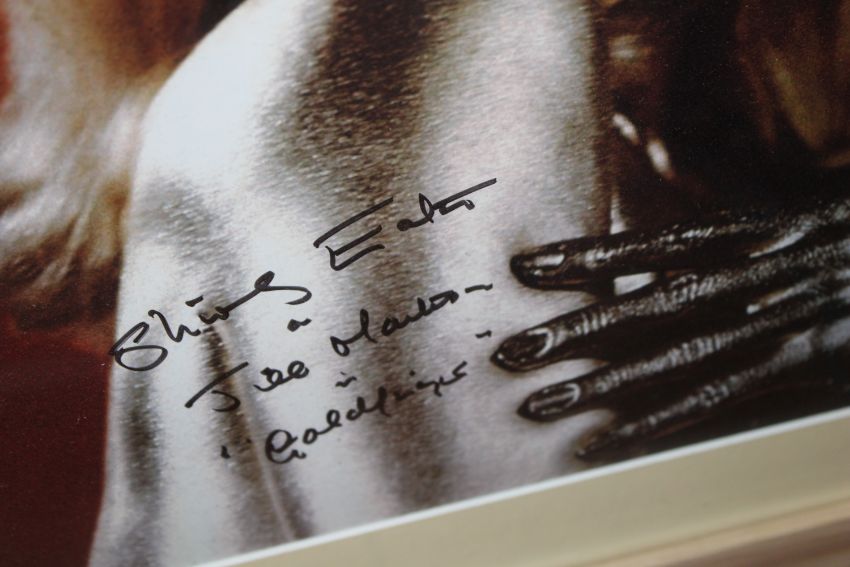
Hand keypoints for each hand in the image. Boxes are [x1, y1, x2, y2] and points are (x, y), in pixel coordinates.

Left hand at [493, 193, 849, 460]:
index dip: (583, 257)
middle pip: (640, 309)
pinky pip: (712, 403)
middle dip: (570, 331)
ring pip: (665, 361)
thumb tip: (657, 270)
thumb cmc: (841, 240)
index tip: (526, 266)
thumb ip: (724, 248)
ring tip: (536, 404)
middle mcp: (744, 281)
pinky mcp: (794, 365)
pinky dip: (655, 425)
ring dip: (597, 385)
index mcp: (742, 239)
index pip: (645, 249)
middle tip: (507, 351)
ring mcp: (768, 326)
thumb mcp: (783, 227)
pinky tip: (602, 445)